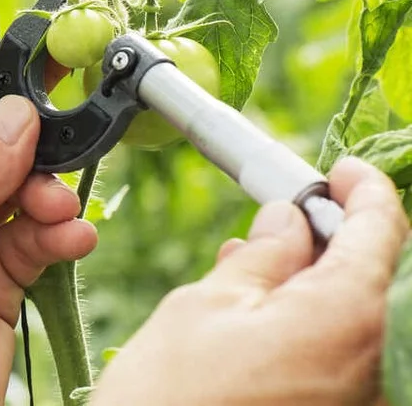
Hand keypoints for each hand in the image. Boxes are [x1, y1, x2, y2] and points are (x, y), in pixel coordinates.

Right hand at [93, 157, 409, 405]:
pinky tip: (262, 322)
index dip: (364, 190)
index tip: (343, 170)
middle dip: (333, 241)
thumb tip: (290, 222)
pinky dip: (314, 331)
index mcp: (348, 318)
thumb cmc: (169, 401)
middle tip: (284, 219)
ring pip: (357, 322)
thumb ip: (262, 257)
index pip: (383, 231)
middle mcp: (376, 365)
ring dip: (318, 288)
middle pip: (377, 278)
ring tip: (251, 271)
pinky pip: (344, 361)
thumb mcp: (204, 306)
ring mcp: (362, 400)